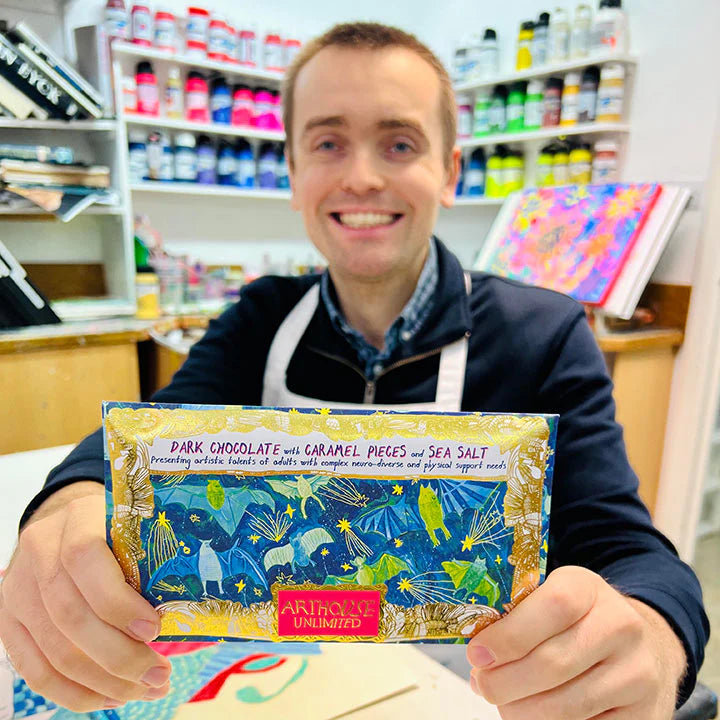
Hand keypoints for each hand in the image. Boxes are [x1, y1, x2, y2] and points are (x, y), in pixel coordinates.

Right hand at [0, 482, 171, 711]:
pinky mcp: (9, 622)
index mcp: (76, 519)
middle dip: (121, 657)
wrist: (66, 523)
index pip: (85, 559)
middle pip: (71, 617)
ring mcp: (18, 590)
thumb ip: (149, 558)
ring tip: (145, 689)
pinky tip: (112, 696)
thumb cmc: (115, 530)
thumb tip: (187, 611)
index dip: (119, 602)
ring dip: (105, 682)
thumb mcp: (132, 528)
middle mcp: (39, 553)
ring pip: (56, 652)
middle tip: (161, 675)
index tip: (155, 630)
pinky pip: (36, 672)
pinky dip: (76, 693)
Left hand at [467, 565, 686, 718]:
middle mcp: (621, 626)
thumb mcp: (551, 598)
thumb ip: (517, 617)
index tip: (477, 654)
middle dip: (505, 682)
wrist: (643, 644)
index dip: (509, 635)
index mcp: (589, 588)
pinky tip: (534, 715)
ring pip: (566, 705)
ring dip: (522, 711)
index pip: (553, 607)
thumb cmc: (580, 620)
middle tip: (483, 685)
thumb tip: (479, 657)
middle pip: (553, 663)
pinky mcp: (645, 714)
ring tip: (504, 703)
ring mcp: (638, 673)